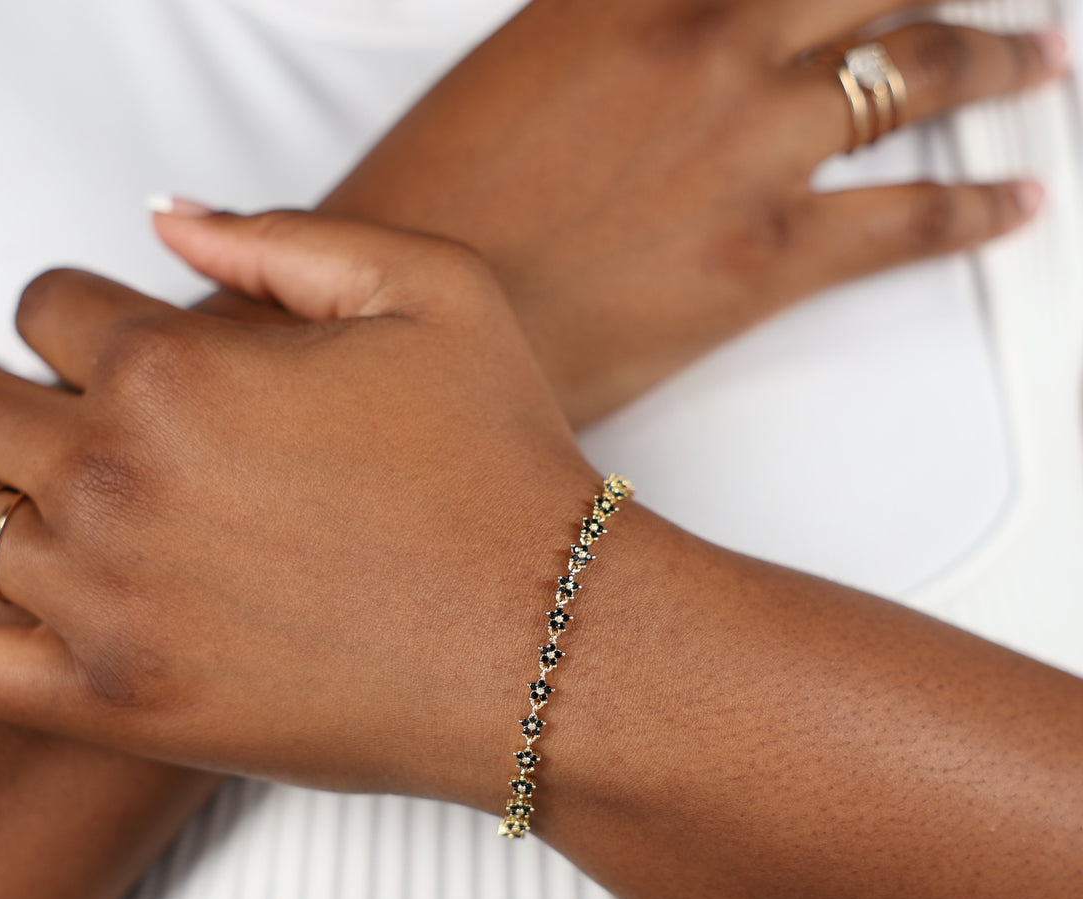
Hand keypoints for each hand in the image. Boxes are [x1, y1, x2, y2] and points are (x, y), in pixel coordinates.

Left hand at [0, 212, 594, 798]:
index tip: (121, 355)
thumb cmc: (503, 475)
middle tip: (37, 421)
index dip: (79, 317)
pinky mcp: (114, 705)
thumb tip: (165, 218)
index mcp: (179, 367)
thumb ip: (283, 235)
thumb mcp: (436, 291)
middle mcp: (116, 476)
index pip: (46, 303)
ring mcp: (102, 599)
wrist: (545, 643)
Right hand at [324, 0, 1066, 422]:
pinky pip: (911, 220)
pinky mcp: (764, 259)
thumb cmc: (438, 218)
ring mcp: (747, 147)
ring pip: (918, 75)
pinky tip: (1012, 201)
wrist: (416, 328)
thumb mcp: (509, 72)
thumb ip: (604, 32)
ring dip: (995, 62)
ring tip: (1035, 63)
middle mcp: (707, 44)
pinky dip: (978, 208)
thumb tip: (657, 36)